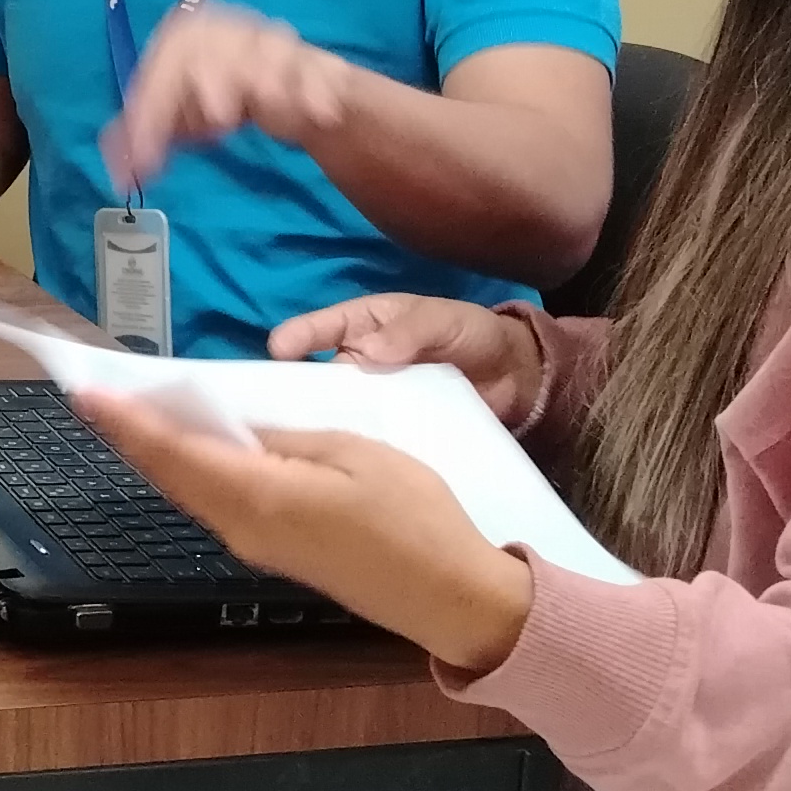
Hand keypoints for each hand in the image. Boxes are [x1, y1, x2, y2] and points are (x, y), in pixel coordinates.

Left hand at [74, 391, 531, 671]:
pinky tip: (192, 452)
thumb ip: (289, 438)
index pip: (175, 453)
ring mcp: (257, 546)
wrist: (449, 597)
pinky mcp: (275, 554)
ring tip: (134, 418)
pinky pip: (217, 506)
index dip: (128, 424)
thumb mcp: (354, 454)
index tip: (88, 396)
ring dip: (160, 456)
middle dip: (133, 437)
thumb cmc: (414, 519)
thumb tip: (242, 428)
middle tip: (99, 400)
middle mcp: (243, 528)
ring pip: (192, 493)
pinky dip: (192, 474)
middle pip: (173, 476)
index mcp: (259, 496)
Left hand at [101, 4, 356, 189]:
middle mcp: (230, 28)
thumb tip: (120, 173)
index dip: (157, 102)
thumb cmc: (209, 88)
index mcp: (188, 34)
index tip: (156, 147)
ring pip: (274, 48)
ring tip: (270, 103)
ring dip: (271, 74)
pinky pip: (318, 70)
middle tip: (218, 118)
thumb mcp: (169, 111)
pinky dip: (319, 90)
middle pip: (222, 44)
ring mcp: (273, 42)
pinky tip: (320, 114)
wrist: (273, 74)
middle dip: (219, 76)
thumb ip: (139, 137)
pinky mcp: (311, 62)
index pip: (169, 59)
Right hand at [266, 293, 545, 426]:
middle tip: (274, 412)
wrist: (517, 379)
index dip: (297, 337)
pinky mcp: (391, 431)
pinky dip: (356, 450)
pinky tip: (344, 468)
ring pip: (336, 412)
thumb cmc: (473, 334)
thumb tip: (367, 352)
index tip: (278, 351)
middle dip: (296, 392)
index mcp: (364, 325)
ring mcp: (373, 400)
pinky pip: (366, 438)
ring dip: (322, 427)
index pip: (321, 327)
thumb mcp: (444, 321)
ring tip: (300, 447)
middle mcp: (359, 363)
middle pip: (318, 377)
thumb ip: (410, 331)